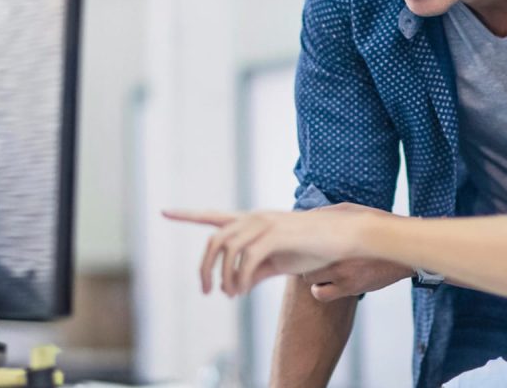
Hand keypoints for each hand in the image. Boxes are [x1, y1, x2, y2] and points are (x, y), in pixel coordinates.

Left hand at [163, 208, 371, 296]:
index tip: (164, 211)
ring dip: (224, 277)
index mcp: (253, 222)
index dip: (187, 214)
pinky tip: (243, 290)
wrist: (343, 238)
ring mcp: (264, 224)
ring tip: (231, 295)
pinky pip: (246, 259)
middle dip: (204, 268)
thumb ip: (256, 270)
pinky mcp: (276, 235)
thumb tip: (236, 285)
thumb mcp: (278, 261)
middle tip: (207, 291)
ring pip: (227, 248)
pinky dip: (240, 277)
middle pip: (214, 240)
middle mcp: (254, 218)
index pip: (213, 216)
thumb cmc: (313, 247)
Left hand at [301, 204, 410, 300]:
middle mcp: (338, 258)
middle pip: (304, 265)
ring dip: (313, 278)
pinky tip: (329, 281)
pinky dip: (321, 290)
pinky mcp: (351, 289)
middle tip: (314, 257)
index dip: (299, 246)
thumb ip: (328, 213)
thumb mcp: (353, 211)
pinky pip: (323, 295)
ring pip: (311, 282)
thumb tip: (308, 216)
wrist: (404, 250)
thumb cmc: (378, 228)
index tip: (300, 245)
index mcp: (337, 237)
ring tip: (322, 271)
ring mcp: (344, 276)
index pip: (303, 244)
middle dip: (306, 262)